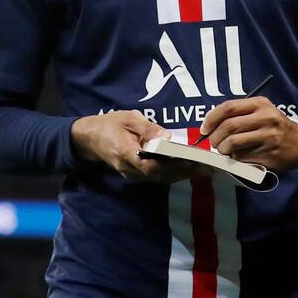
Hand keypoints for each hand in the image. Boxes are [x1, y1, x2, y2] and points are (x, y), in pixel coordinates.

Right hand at [71, 111, 207, 182]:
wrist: (91, 138)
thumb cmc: (110, 125)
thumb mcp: (128, 119)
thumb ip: (147, 128)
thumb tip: (167, 135)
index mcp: (125, 153)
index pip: (149, 165)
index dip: (170, 165)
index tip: (189, 161)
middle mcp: (130, 169)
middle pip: (160, 175)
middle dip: (184, 172)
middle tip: (206, 167)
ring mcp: (133, 175)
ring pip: (161, 178)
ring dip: (182, 175)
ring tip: (204, 169)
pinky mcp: (137, 175)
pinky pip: (158, 177)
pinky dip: (174, 173)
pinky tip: (190, 169)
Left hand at [200, 97, 297, 169]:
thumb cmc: (274, 126)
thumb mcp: (261, 112)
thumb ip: (239, 114)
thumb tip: (210, 125)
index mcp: (260, 104)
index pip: (228, 108)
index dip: (211, 119)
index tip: (205, 129)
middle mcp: (265, 118)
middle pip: (229, 126)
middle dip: (215, 137)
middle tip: (213, 143)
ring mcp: (268, 137)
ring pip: (233, 143)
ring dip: (222, 149)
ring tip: (223, 150)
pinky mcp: (269, 154)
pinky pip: (242, 157)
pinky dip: (234, 158)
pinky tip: (237, 157)